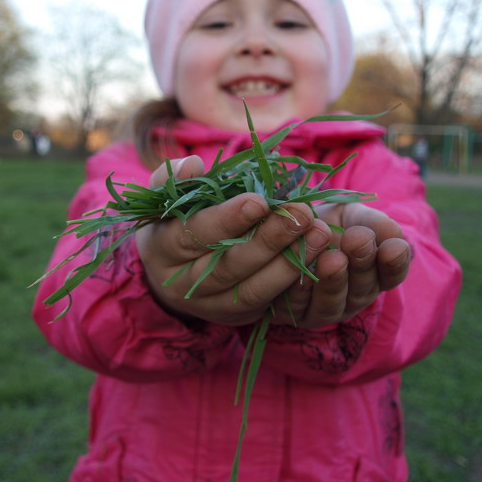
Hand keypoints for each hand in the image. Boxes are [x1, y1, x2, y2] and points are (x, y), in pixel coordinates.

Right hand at [135, 156, 334, 326]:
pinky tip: (319, 257)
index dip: (228, 219)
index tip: (260, 201)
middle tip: (302, 215)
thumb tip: (192, 164)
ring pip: (252, 290)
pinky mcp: (236, 316)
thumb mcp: (166, 197)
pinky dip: (295, 281)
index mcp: (162, 249)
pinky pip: (268, 303)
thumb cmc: (175, 220)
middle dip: (269, 241)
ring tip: (320, 234)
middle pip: (228, 267)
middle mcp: (183, 285)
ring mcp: (210, 306)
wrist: (171, 269)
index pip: (194, 235)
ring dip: (290, 263)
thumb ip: (174, 177)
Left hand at [270, 202, 412, 328]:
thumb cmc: (328, 222)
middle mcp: (352, 298)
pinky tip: (300, 274)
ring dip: (332, 281)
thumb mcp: (353, 216)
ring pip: (331, 304)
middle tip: (358, 239)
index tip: (394, 246)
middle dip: (362, 264)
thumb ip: (375, 224)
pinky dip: (299, 291)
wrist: (287, 227)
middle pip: (362, 290)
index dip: (395, 263)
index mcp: (375, 275)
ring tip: (332, 258)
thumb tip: (395, 236)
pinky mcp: (294, 314)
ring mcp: (324, 310)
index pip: (392, 275)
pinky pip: (298, 306)